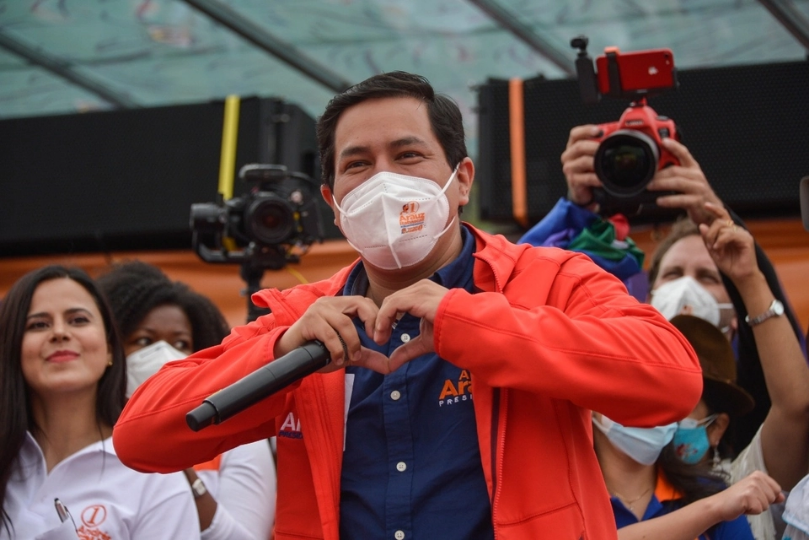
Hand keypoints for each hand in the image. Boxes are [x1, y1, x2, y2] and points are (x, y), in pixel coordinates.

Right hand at [274, 296, 390, 373]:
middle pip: (359, 304)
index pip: (365, 302)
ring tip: (353, 358)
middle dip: (371, 323)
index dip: (376, 318)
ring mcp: (318, 310)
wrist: (289, 355)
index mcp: (340, 305)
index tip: (382, 338)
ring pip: (345, 323)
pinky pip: (330, 335)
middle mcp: (330, 303)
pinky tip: (337, 360)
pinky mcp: (308, 321)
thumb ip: (367, 356)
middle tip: (376, 342)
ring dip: (353, 343)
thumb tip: (389, 366)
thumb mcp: (347, 352)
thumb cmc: (317, 350)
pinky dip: (337, 350)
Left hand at [373, 279, 449, 372]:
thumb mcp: (424, 342)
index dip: (385, 320)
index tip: (381, 339)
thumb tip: (390, 365)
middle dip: (380, 321)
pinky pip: (393, 305)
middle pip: (391, 301)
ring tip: (380, 339)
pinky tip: (383, 333)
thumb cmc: (452, 333)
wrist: (469, 330)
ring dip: (380, 321)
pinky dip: (384, 319)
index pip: (396, 302)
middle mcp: (420, 288)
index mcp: (422, 294)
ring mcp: (420, 290)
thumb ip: (407, 350)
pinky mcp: (418, 296)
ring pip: (390, 302)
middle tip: (379, 341)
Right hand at [560, 125, 602, 205]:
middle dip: (594, 146)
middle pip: (579, 147)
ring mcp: (570, 169)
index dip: (586, 130)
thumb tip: (620, 131)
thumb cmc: (590, 168)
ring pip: (583, 162)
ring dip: (596, 161)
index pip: (576, 134)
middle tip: (606, 146)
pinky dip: (596, 177)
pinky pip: (586, 178)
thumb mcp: (594, 154)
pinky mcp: (573, 181)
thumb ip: (603, 142)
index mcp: (573, 145)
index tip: (599, 131)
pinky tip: (603, 178)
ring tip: (606, 162)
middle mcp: (569, 156)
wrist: (584, 190)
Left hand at [647, 138, 722, 224]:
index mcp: (692, 167)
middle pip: (676, 170)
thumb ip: (673, 171)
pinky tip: (660, 201)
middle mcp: (696, 176)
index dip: (674, 146)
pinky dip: (669, 200)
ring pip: (678, 182)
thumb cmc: (694, 192)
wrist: (709, 209)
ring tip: (650, 186)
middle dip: (659, 173)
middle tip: (647, 177)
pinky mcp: (697, 201)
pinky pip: (681, 199)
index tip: (663, 141)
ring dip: (661, 184)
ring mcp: (698, 188)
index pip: (684, 153)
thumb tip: (654, 167)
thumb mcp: (686, 179)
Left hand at [698, 202, 759, 284]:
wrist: (740, 276)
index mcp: (729, 231)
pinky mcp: (747, 239)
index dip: (714, 209)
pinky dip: (720, 241)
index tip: (705, 205)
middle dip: (709, 233)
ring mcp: (742, 234)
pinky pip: (729, 234)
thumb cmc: (728, 264)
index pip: (722, 215)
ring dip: (714, 239)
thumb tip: (701, 225)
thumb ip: (707, 238)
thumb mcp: (713, 251)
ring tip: (715, 250)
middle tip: (709, 245)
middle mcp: (737, 230)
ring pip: (723, 228)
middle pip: (718, 222)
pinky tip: (718, 249)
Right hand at [709, 471, 783, 522]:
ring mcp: (752, 486)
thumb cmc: (738, 499)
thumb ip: (771, 494)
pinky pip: (759, 510)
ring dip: (756, 507)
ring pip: (766, 505)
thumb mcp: (756, 494)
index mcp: (758, 475)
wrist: (720, 504)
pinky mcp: (748, 496)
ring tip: (745, 502)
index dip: (767, 496)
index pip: (777, 489)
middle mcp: (756, 478)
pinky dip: (751, 511)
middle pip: (773, 498)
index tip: (754, 495)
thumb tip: (782, 497)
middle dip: (762, 502)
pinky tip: (742, 506)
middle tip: (748, 499)